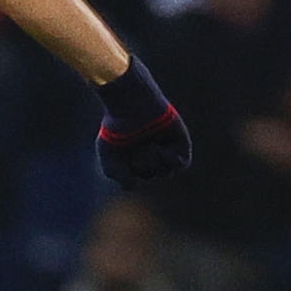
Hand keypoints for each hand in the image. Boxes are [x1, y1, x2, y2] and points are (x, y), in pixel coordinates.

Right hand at [94, 53, 191, 188]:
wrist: (132, 104)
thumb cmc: (117, 127)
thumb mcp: (108, 156)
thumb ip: (117, 175)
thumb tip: (131, 185)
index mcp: (136, 156)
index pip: (137, 178)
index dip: (131, 175)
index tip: (126, 162)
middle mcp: (152, 151)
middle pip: (152, 174)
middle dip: (143, 167)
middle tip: (139, 151)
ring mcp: (167, 146)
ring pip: (166, 172)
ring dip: (156, 164)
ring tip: (150, 148)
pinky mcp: (181, 141)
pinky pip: (182, 163)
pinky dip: (170, 160)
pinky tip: (159, 148)